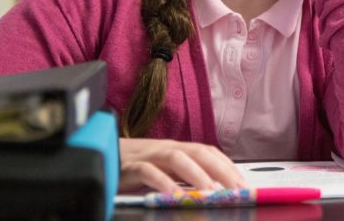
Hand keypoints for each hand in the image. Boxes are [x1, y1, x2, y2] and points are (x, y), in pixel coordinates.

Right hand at [119, 138, 244, 192]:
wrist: (100, 158)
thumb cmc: (135, 167)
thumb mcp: (165, 172)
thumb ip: (185, 178)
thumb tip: (213, 191)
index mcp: (178, 149)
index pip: (209, 152)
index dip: (227, 166)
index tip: (243, 183)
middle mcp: (167, 148)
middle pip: (199, 152)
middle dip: (220, 170)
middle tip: (235, 189)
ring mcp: (149, 155)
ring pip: (177, 158)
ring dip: (196, 175)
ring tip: (210, 192)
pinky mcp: (130, 166)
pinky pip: (148, 172)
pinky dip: (163, 182)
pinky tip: (173, 195)